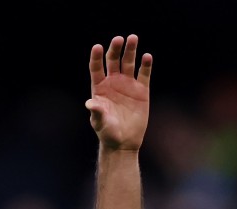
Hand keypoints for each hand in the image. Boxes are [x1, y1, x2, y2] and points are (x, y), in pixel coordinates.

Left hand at [86, 34, 151, 150]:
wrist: (123, 142)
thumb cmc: (107, 133)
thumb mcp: (100, 123)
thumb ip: (96, 112)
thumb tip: (90, 103)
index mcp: (100, 88)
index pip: (96, 68)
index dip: (96, 57)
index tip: (97, 47)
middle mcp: (113, 82)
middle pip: (113, 61)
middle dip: (115, 49)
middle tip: (119, 39)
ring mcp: (128, 84)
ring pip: (129, 62)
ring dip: (131, 50)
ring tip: (133, 38)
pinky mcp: (142, 90)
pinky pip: (144, 74)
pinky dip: (146, 65)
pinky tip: (147, 56)